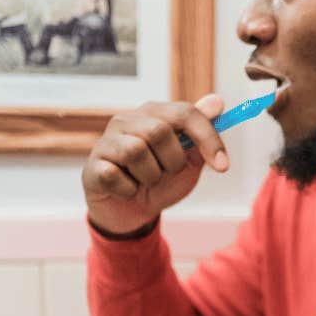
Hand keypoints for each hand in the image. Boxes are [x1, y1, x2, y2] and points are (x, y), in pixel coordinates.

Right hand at [82, 93, 229, 233]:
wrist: (132, 213)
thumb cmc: (160, 182)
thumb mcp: (189, 162)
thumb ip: (202, 135)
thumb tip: (217, 101)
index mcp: (154, 114)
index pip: (185, 113)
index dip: (208, 138)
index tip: (223, 166)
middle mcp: (127, 120)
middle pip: (159, 131)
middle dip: (172, 162)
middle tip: (166, 173)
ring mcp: (107, 141)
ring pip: (136, 151)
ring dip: (150, 177)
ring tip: (144, 181)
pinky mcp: (93, 165)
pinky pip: (117, 175)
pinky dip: (129, 190)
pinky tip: (127, 189)